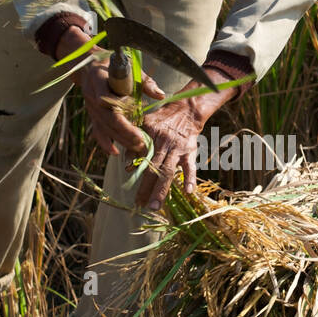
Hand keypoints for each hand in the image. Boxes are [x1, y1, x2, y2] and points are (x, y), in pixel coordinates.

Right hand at [56, 25, 164, 156]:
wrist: (90, 65)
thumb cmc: (114, 64)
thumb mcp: (129, 67)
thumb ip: (144, 81)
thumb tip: (161, 95)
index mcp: (98, 78)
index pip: (105, 96)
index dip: (118, 105)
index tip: (134, 110)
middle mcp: (91, 94)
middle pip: (106, 116)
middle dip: (124, 130)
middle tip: (141, 141)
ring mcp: (90, 106)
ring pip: (104, 126)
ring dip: (120, 138)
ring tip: (137, 147)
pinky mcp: (92, 115)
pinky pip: (97, 131)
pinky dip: (105, 143)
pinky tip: (114, 152)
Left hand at [135, 71, 237, 209]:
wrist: (185, 110)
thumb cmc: (161, 120)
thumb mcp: (144, 126)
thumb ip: (135, 144)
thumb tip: (126, 166)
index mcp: (150, 138)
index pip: (140, 158)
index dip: (134, 172)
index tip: (128, 185)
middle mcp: (163, 145)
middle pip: (152, 169)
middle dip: (145, 188)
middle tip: (139, 205)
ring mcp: (177, 150)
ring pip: (168, 172)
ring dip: (161, 190)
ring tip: (154, 206)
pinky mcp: (190, 152)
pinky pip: (191, 166)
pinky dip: (190, 178)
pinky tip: (188, 192)